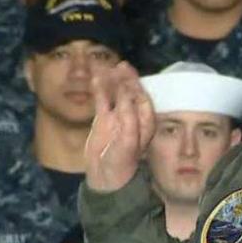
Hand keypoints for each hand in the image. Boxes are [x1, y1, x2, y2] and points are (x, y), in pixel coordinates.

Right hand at [85, 62, 155, 191]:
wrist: (106, 177)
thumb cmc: (122, 162)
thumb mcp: (128, 141)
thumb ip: (128, 119)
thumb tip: (127, 95)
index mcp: (145, 123)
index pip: (143, 100)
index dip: (137, 87)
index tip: (130, 75)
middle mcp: (133, 118)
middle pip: (131, 94)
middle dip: (126, 80)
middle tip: (120, 65)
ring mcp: (118, 118)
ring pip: (115, 95)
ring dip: (112, 81)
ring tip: (105, 66)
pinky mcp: (104, 121)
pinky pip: (102, 102)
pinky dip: (99, 90)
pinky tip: (95, 78)